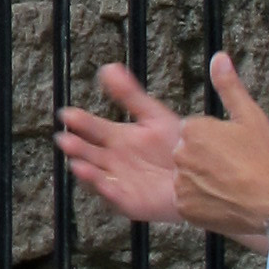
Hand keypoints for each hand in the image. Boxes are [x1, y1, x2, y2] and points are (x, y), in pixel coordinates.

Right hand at [52, 65, 190, 227]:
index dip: (80, 121)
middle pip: (89, 152)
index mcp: (119, 138)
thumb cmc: (179, 144)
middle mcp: (115, 159)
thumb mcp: (154, 114)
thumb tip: (109, 68)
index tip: (67, 114)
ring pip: (97, 174)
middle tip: (65, 138)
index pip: (93, 128)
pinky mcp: (131, 201)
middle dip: (77, 146)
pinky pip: (115, 196)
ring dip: (86, 169)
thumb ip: (130, 94)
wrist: (203, 171)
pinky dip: (107, 190)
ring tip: (77, 162)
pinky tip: (102, 182)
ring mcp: (121, 180)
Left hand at [171, 53, 268, 245]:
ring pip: (187, 177)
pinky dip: (201, 201)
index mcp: (192, 129)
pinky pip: (188, 200)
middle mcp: (181, 154)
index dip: (215, 141)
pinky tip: (223, 199)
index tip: (234, 149)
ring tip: (230, 185)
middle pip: (188, 153)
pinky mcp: (184, 206)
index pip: (194, 132)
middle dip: (205, 159)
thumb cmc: (264, 158)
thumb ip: (229, 86)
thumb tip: (219, 57)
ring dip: (202, 180)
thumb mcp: (250, 115)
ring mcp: (181, 182)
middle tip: (233, 167)